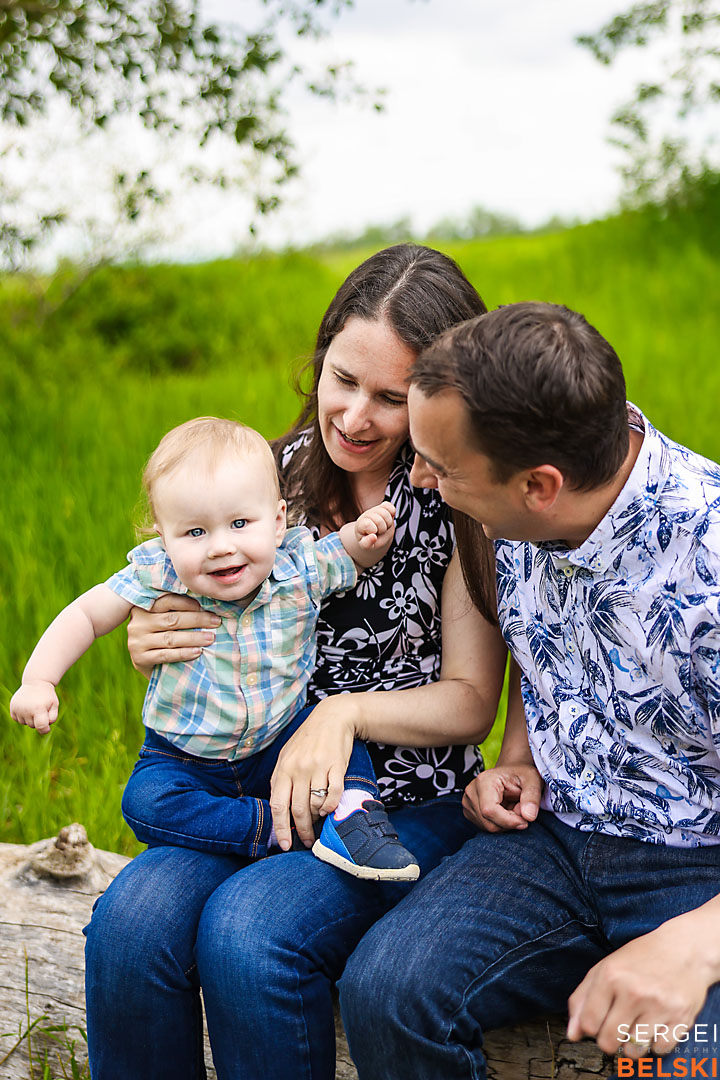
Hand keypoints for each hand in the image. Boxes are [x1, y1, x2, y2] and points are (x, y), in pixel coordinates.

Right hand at [10, 681, 58, 734]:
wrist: (36, 682)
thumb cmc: (47, 696)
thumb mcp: (54, 705)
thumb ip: (53, 718)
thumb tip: (45, 728)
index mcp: (38, 709)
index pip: (41, 727)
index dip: (45, 730)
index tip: (47, 728)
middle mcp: (26, 709)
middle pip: (33, 725)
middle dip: (38, 721)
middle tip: (41, 709)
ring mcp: (18, 708)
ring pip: (24, 723)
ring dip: (29, 718)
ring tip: (33, 707)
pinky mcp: (12, 707)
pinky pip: (16, 719)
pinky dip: (21, 716)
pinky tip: (26, 707)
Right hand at [127, 594, 220, 675]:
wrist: (147, 663)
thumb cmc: (160, 636)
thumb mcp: (162, 620)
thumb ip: (177, 611)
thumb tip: (206, 604)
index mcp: (143, 608)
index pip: (167, 601)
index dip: (188, 603)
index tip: (206, 607)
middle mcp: (138, 623)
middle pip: (172, 619)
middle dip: (197, 620)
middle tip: (216, 622)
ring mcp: (137, 642)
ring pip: (170, 638)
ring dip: (194, 638)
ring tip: (211, 638)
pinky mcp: (140, 659)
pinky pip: (166, 655)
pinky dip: (183, 653)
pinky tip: (198, 652)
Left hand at [270, 697, 356, 849]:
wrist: (332, 718)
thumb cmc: (308, 740)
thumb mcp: (287, 756)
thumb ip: (281, 780)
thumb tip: (279, 809)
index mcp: (283, 768)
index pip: (278, 805)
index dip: (281, 828)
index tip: (286, 845)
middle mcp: (298, 769)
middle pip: (298, 810)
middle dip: (303, 831)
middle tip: (308, 841)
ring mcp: (318, 767)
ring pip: (316, 804)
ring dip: (317, 817)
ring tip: (319, 819)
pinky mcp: (337, 765)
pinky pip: (334, 793)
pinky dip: (331, 806)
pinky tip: (329, 808)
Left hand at [355, 501, 395, 553]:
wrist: (374, 535)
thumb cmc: (369, 540)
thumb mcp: (366, 545)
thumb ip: (367, 543)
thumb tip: (373, 537)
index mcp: (360, 524)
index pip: (368, 524)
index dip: (373, 530)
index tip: (373, 535)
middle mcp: (367, 515)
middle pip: (379, 520)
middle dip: (382, 529)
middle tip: (379, 532)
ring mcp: (375, 510)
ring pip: (385, 513)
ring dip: (388, 523)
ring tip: (384, 527)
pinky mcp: (383, 507)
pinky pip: (390, 506)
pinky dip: (392, 512)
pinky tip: (388, 519)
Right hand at [462, 763, 541, 831]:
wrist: (511, 773)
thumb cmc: (521, 775)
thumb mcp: (532, 780)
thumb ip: (532, 797)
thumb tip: (529, 817)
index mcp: (484, 781)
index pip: (490, 810)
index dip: (509, 821)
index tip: (525, 820)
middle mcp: (472, 792)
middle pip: (489, 823)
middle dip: (509, 823)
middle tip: (521, 810)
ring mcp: (468, 802)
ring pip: (488, 828)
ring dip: (506, 824)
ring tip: (513, 808)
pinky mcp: (469, 812)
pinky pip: (486, 827)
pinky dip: (500, 824)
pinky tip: (505, 812)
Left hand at [567, 911, 716, 1057]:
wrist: (685, 948)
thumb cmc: (643, 957)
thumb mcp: (606, 967)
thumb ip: (583, 998)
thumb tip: (572, 1034)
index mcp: (611, 976)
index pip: (588, 1023)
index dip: (589, 1028)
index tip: (597, 1023)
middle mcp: (634, 992)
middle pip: (608, 1042)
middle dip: (608, 1040)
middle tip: (616, 1027)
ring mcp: (658, 1007)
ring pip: (633, 1051)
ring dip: (632, 1044)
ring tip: (636, 1025)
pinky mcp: (680, 1019)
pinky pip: (658, 1050)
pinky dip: (655, 1043)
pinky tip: (656, 1025)